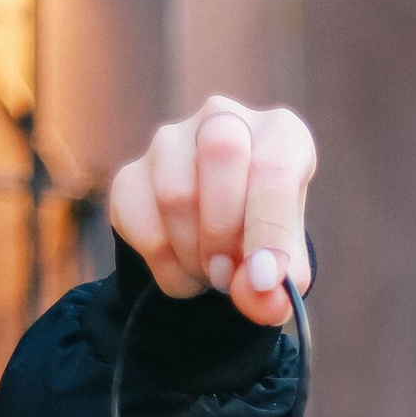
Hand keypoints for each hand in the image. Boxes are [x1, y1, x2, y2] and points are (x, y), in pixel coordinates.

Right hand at [108, 97, 316, 328]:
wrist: (215, 246)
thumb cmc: (263, 241)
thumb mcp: (285, 269)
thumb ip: (282, 285)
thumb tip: (260, 296)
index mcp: (280, 133)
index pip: (276, 165)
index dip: (268, 228)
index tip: (263, 278)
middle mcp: (224, 120)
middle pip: (221, 153)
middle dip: (223, 230)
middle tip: (227, 274)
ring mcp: (170, 141)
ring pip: (174, 194)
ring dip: (193, 255)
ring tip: (210, 275)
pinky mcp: (130, 173)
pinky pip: (139, 222)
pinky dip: (164, 266)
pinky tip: (183, 270)